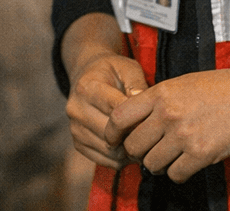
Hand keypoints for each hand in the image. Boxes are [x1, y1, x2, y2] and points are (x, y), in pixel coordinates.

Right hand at [65, 49, 148, 168]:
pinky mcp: (77, 143)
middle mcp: (76, 109)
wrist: (87, 77)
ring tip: (143, 140)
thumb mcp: (128, 68)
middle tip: (153, 135)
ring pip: (109, 150)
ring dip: (128, 150)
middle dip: (134, 136)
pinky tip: (130, 146)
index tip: (154, 119)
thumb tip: (143, 103)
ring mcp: (75, 128)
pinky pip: (104, 160)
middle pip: (111, 134)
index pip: (115, 112)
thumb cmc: (112, 72)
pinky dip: (120, 158)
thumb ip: (137, 84)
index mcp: (87, 88)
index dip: (138, 118)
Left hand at [105, 67, 229, 182]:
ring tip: (171, 156)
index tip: (115, 140)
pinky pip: (175, 174)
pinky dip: (178, 173)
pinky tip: (187, 163)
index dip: (112, 132)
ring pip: (152, 164)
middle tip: (149, 151)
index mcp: (161, 93)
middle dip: (138, 152)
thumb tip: (134, 118)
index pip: (119, 116)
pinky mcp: (202, 154)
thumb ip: (158, 99)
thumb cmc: (223, 87)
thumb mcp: (184, 83)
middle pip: (133, 145)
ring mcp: (184, 135)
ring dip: (158, 164)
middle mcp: (168, 114)